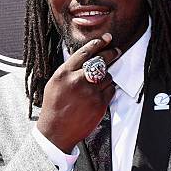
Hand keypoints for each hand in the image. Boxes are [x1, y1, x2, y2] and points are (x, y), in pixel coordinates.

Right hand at [37, 33, 119, 152]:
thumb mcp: (54, 83)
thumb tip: (85, 59)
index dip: (97, 43)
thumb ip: (69, 70)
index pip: (84, 52)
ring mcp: (90, 92)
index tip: (105, 39)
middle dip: (111, 53)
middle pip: (100, 60)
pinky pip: (111, 89)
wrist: (56, 131)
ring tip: (97, 84)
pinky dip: (108, 89)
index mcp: (64, 74)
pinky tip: (99, 94)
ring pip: (107, 76)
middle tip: (115, 51)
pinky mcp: (100, 103)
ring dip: (105, 77)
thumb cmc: (54, 108)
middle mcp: (78, 80)